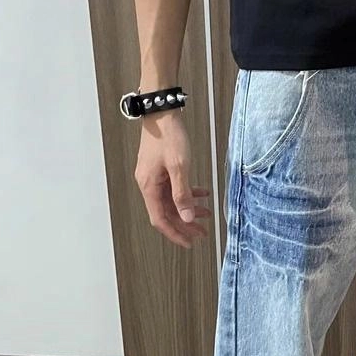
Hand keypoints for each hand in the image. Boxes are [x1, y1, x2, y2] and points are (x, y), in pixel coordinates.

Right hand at [133, 109, 210, 248]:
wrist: (162, 112)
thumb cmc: (168, 136)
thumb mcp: (179, 167)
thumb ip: (183, 194)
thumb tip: (186, 217)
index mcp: (149, 187)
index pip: (161, 220)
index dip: (175, 234)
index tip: (189, 243)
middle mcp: (149, 184)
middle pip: (168, 213)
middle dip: (186, 224)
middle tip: (202, 233)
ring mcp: (155, 177)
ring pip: (173, 201)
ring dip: (189, 209)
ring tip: (206, 215)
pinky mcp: (161, 169)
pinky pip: (175, 188)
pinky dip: (189, 193)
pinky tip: (203, 193)